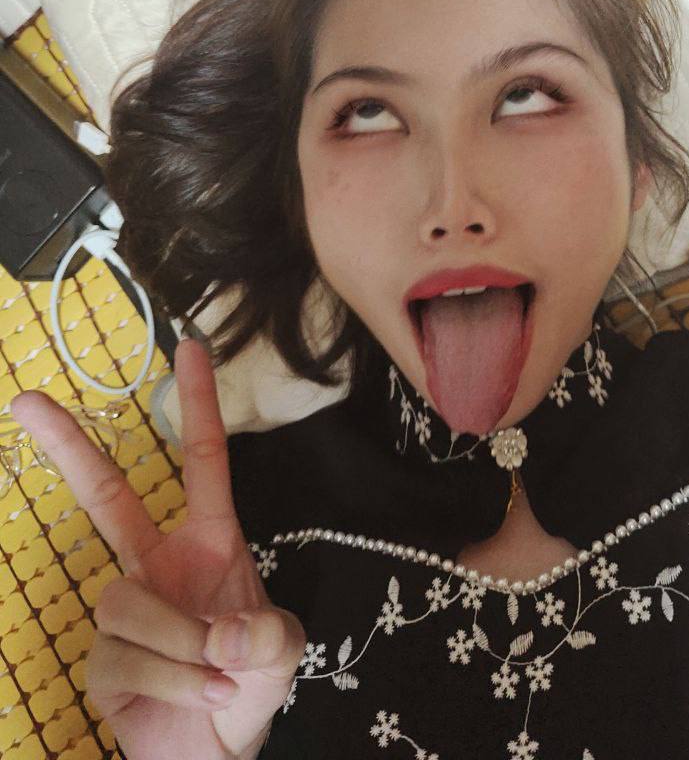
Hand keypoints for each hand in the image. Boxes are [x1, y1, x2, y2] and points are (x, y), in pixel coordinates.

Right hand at [9, 337, 304, 759]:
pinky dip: (169, 680)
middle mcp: (158, 563)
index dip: (197, 406)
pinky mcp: (99, 657)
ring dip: (179, 644)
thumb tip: (222, 630)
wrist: (215, 755)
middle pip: (105, 495)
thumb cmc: (249, 686)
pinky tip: (193, 695)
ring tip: (213, 675)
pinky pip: (122, 656)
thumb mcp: (283, 653)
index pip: (202, 462)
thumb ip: (268, 636)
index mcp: (209, 541)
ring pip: (126, 601)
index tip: (190, 349)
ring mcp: (124, 607)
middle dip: (67, 446)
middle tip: (23, 401)